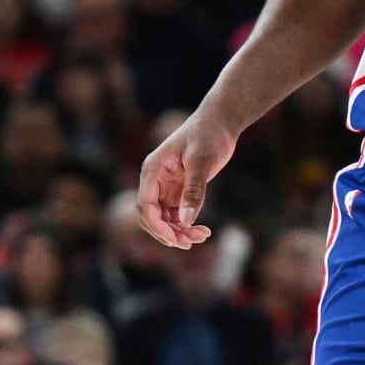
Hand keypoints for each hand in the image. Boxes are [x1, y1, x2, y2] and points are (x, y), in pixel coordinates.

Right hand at [136, 113, 235, 248]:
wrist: (220, 121)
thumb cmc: (209, 134)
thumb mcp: (202, 160)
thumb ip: (194, 190)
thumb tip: (186, 221)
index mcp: (153, 170)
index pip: (144, 206)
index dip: (156, 226)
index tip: (175, 239)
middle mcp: (155, 180)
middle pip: (152, 216)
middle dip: (168, 233)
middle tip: (191, 242)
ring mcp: (166, 186)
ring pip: (164, 219)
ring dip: (179, 232)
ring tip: (202, 236)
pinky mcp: (179, 190)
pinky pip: (176, 215)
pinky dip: (187, 225)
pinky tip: (203, 231)